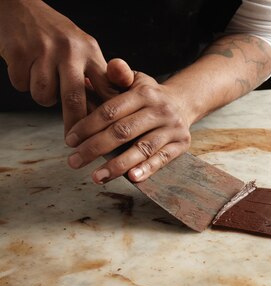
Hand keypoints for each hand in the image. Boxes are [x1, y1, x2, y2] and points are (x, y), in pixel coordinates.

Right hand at [0, 0, 112, 131]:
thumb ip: (95, 77)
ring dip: (43, 96)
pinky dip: (22, 82)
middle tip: (73, 142)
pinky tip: (26, 67)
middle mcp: (70, 50)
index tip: (107, 135)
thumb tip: (107, 115)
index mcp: (90, 51)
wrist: (19, 6)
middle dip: (75, 125)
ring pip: (44, 95)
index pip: (105, 88)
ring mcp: (42, 50)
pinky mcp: (18, 52)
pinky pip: (22, 85)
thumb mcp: (83, 49)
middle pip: (74, 98)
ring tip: (44, 80)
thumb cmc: (57, 36)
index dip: (107, 115)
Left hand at [66, 59, 191, 183]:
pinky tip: (131, 178)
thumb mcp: (134, 79)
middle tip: (74, 162)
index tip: (70, 141)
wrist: (184, 102)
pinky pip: (162, 159)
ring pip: (142, 148)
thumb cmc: (149, 95)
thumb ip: (115, 75)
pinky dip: (147, 169)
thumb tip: (89, 77)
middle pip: (123, 132)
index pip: (111, 111)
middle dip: (95, 148)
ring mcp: (172, 128)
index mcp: (144, 93)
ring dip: (118, 165)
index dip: (88, 127)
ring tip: (96, 177)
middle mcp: (160, 110)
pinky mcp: (181, 143)